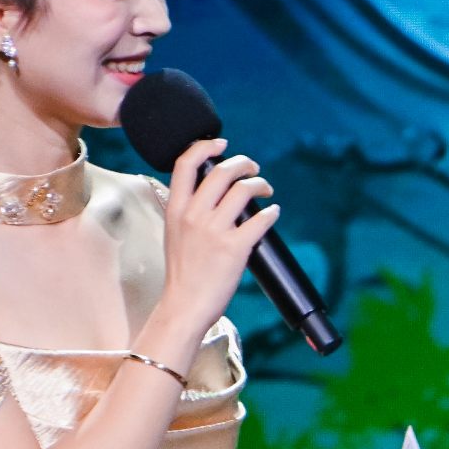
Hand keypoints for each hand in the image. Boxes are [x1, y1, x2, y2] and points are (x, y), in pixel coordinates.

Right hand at [151, 136, 276, 351]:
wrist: (184, 304)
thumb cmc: (184, 272)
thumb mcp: (175, 233)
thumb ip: (189, 211)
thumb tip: (214, 193)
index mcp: (175, 209)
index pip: (185, 164)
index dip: (205, 146)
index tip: (222, 143)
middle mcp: (193, 215)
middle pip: (221, 171)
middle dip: (243, 163)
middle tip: (254, 169)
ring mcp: (214, 230)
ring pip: (243, 189)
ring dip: (260, 184)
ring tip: (267, 190)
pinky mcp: (235, 247)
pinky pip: (261, 219)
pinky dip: (271, 212)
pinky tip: (273, 213)